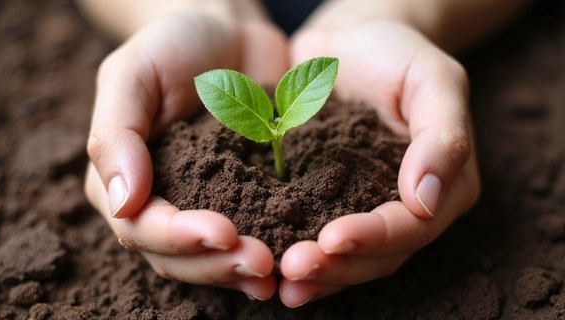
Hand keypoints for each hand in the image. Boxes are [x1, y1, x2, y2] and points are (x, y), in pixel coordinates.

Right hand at [84, 13, 288, 299]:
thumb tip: (122, 204)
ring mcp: (204, 205)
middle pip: (178, 257)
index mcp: (123, 181)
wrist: (227, 34)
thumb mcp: (132, 73)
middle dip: (217, 265)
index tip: (224, 233)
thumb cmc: (172, 46)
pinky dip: (269, 250)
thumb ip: (116, 135)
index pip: (142, 227)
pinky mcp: (244, 199)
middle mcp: (160, 203)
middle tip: (261, 262)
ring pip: (212, 259)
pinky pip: (251, 235)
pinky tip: (291, 262)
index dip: (179, 238)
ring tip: (276, 272)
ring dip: (241, 270)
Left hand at [278, 21, 479, 306]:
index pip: (413, 226)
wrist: (351, 43)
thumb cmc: (396, 53)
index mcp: (443, 186)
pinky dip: (297, 252)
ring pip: (349, 257)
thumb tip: (425, 200)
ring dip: (317, 273)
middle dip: (338, 267)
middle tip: (294, 269)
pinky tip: (272, 269)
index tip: (331, 239)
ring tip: (282, 283)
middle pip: (379, 255)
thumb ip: (443, 134)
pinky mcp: (328, 201)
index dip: (375, 238)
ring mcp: (366, 207)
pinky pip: (316, 236)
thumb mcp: (432, 78)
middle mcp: (407, 208)